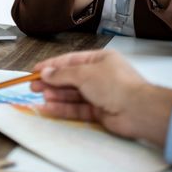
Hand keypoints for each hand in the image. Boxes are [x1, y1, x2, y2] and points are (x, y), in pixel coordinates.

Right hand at [31, 49, 171, 146]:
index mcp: (100, 60)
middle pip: (70, 78)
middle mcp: (100, 76)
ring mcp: (100, 94)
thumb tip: (47, 72)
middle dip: (52, 82)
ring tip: (41, 97)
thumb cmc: (117, 85)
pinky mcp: (99, 112)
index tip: (36, 70)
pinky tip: (50, 108)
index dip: (52, 65)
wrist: (137, 110)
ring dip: (56, 95)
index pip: (71, 60)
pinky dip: (63, 109)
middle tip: (34, 85)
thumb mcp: (84, 73)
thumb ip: (63, 74)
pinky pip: (77, 109)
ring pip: (72, 95)